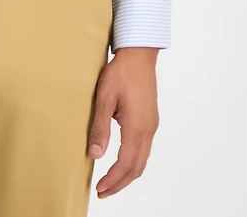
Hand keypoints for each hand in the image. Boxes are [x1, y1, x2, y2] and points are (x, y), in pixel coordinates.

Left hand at [87, 47, 159, 197]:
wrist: (139, 55)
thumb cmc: (121, 72)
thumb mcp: (104, 98)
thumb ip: (100, 127)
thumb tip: (95, 154)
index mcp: (137, 127)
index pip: (126, 164)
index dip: (113, 179)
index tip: (100, 188)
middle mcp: (148, 130)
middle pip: (137, 167)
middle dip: (120, 183)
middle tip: (104, 191)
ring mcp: (151, 125)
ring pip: (142, 159)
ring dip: (127, 173)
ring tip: (111, 181)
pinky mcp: (150, 119)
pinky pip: (144, 148)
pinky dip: (133, 161)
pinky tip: (122, 160)